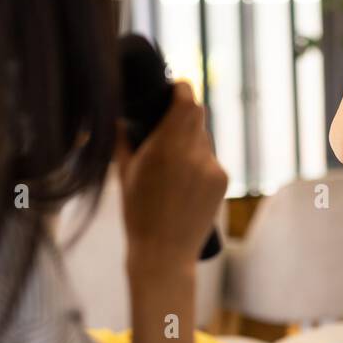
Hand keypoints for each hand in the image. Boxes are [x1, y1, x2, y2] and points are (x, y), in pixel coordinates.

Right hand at [115, 82, 227, 274]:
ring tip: (172, 165)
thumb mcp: (124, 173)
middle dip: (184, 114)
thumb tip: (119, 116)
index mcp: (166, 147)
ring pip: (204, 138)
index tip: (173, 88)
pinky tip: (184, 183)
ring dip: (191, 141)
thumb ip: (123, 139)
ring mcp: (212, 167)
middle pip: (198, 115)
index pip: (186, 100)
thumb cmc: (137, 214)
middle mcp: (193, 153)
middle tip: (167, 124)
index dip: (181, 89)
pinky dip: (200, 162)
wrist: (164, 254)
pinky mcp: (223, 181)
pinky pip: (211, 159)